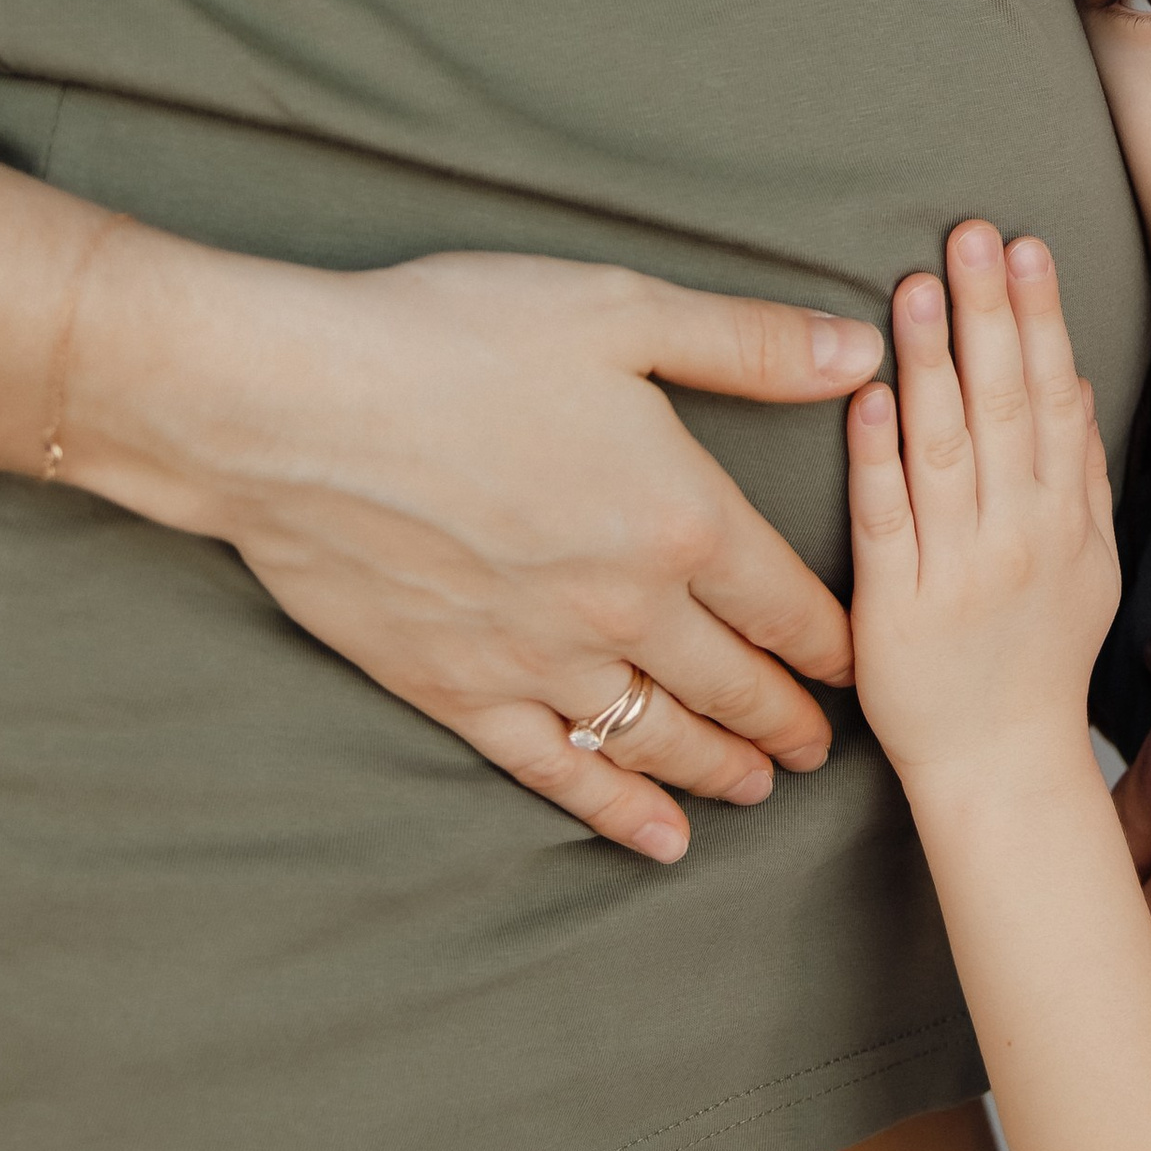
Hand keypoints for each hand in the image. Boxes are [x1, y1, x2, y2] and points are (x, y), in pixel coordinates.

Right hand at [76, 230, 883, 861]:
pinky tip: (655, 839)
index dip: (832, 642)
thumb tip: (859, 352)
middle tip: (824, 745)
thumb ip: (749, 343)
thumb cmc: (455, 337)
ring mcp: (540, 661)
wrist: (291, 407)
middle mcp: (624, 609)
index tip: (858, 665)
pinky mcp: (459, 691)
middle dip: (788, 718)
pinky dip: (616, 810)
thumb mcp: (621, 311)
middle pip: (734, 685)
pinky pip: (558, 770)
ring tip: (760, 786)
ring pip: (659, 739)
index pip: (786, 603)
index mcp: (680, 518)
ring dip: (720, 768)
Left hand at [845, 223, 1116, 792]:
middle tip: (970, 234)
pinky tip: (868, 396)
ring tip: (914, 286)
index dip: (1040, 318)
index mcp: (1065, 518)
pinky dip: (877, 456)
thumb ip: (1082, 472)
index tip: (1025, 247)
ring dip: (931, 363)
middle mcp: (1018, 536)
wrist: (1002, 766)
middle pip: (1003, 406)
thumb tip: (1074, 380)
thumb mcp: (1090, 563)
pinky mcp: (894, 608)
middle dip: (988, 313)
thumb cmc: (1040, 656)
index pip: (1053, 397)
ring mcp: (956, 570)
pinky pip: (885, 520)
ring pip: (945, 449)